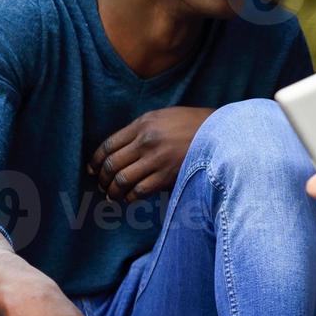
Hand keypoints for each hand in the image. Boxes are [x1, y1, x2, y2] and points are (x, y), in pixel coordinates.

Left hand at [88, 107, 213, 202]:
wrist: (223, 134)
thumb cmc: (196, 125)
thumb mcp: (167, 117)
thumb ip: (144, 129)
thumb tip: (124, 149)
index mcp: (144, 124)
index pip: (109, 145)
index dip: (96, 160)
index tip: (93, 169)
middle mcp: (147, 141)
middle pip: (111, 164)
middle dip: (102, 179)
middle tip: (101, 186)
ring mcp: (157, 159)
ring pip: (122, 180)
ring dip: (113, 191)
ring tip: (113, 196)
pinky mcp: (167, 175)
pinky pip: (139, 190)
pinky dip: (130, 197)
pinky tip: (130, 198)